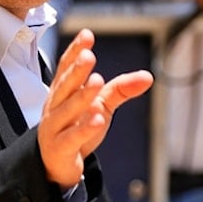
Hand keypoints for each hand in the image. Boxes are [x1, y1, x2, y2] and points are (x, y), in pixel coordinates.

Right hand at [37, 29, 152, 188]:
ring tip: (97, 80)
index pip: (66, 68)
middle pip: (64, 86)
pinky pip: (71, 137)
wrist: (56, 166)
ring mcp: (54, 128)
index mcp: (62, 93)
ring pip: (66, 110)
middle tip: (88, 55)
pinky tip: (97, 118)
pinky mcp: (59, 149)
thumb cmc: (77, 129)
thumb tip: (149, 76)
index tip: (87, 35)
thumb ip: (120, 90)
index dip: (75, 51)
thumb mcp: (101, 106)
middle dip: (76, 70)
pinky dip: (84, 128)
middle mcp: (55, 107)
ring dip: (81, 95)